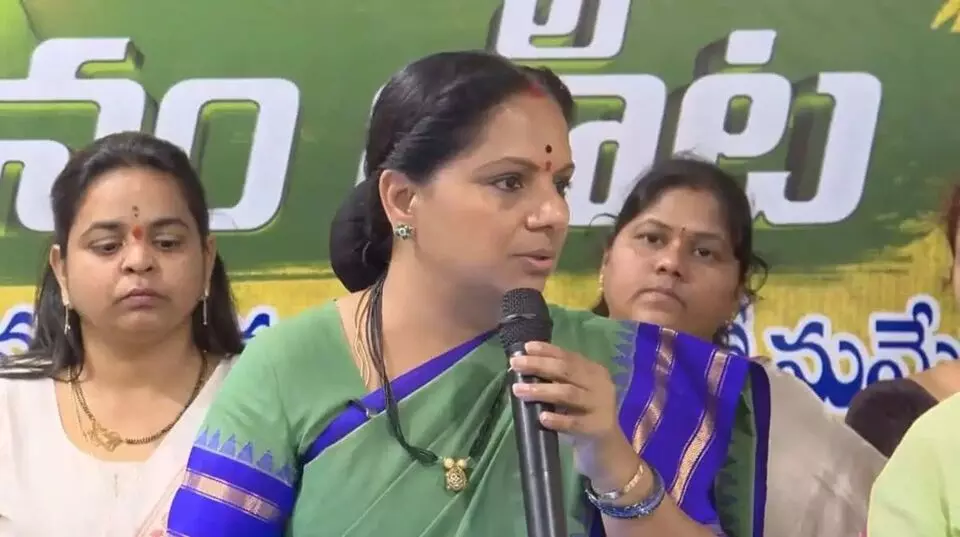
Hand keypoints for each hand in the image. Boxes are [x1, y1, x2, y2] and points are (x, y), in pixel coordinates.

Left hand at [509, 341, 637, 488]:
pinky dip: (557, 419)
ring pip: (568, 393)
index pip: (568, 356)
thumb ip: (557, 381)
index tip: (526, 348)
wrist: (607, 451)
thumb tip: (524, 368)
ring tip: (518, 390)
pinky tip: (542, 417)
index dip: (547, 351)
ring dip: (541, 390)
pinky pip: (575, 423)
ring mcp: (601, 406)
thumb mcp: (574, 394)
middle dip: (539, 365)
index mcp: (594, 372)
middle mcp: (600, 385)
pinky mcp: (598, 429)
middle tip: (515, 365)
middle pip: (567, 370)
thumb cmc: (583, 418)